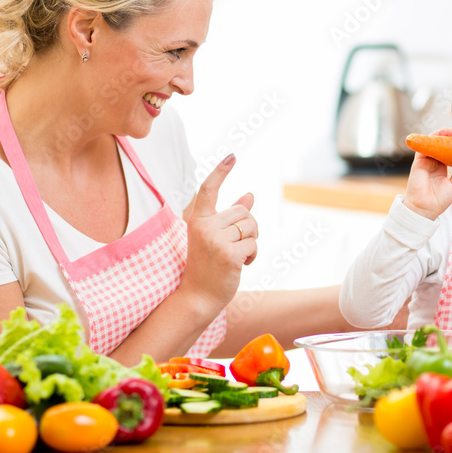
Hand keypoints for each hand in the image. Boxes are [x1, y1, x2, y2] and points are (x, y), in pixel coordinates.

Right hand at [181, 154, 257, 313]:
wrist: (197, 297)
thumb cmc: (207, 266)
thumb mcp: (215, 237)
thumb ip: (231, 216)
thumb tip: (250, 196)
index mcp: (197, 220)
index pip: (208, 189)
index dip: (221, 171)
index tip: (232, 155)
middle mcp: (204, 227)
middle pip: (244, 211)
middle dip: (248, 228)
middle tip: (234, 246)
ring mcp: (216, 240)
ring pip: (252, 227)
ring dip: (251, 242)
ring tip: (236, 256)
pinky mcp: (229, 254)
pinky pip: (254, 245)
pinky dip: (252, 256)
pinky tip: (240, 265)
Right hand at [402, 128, 451, 219]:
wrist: (425, 208)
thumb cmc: (439, 201)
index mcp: (441, 170)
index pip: (447, 155)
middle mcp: (432, 165)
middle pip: (439, 148)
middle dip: (446, 139)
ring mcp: (425, 163)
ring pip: (431, 146)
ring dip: (438, 137)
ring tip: (447, 131)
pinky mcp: (418, 163)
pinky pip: (423, 149)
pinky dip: (428, 141)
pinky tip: (436, 135)